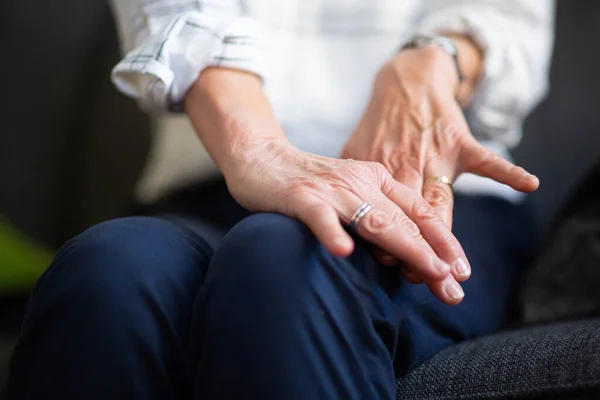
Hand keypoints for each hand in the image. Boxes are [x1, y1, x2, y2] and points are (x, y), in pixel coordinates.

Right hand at [185, 67, 469, 304]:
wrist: (261, 156)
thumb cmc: (307, 182)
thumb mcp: (350, 191)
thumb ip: (374, 213)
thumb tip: (401, 255)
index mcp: (377, 179)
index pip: (419, 212)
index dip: (444, 240)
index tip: (461, 271)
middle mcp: (361, 182)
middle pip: (404, 222)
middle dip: (433, 257)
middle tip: (453, 290)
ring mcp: (332, 189)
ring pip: (374, 219)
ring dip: (405, 248)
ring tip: (429, 273)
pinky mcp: (301, 196)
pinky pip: (319, 216)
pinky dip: (332, 232)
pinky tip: (342, 252)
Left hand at [341, 44, 538, 281]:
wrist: (406, 84)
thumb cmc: (380, 126)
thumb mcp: (357, 152)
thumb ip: (350, 182)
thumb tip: (334, 213)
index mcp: (380, 174)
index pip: (385, 215)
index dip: (391, 242)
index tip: (396, 269)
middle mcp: (406, 168)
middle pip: (411, 218)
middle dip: (420, 251)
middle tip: (427, 281)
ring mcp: (434, 155)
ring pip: (441, 200)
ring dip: (448, 234)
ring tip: (458, 269)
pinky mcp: (459, 142)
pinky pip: (486, 159)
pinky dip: (507, 172)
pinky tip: (528, 184)